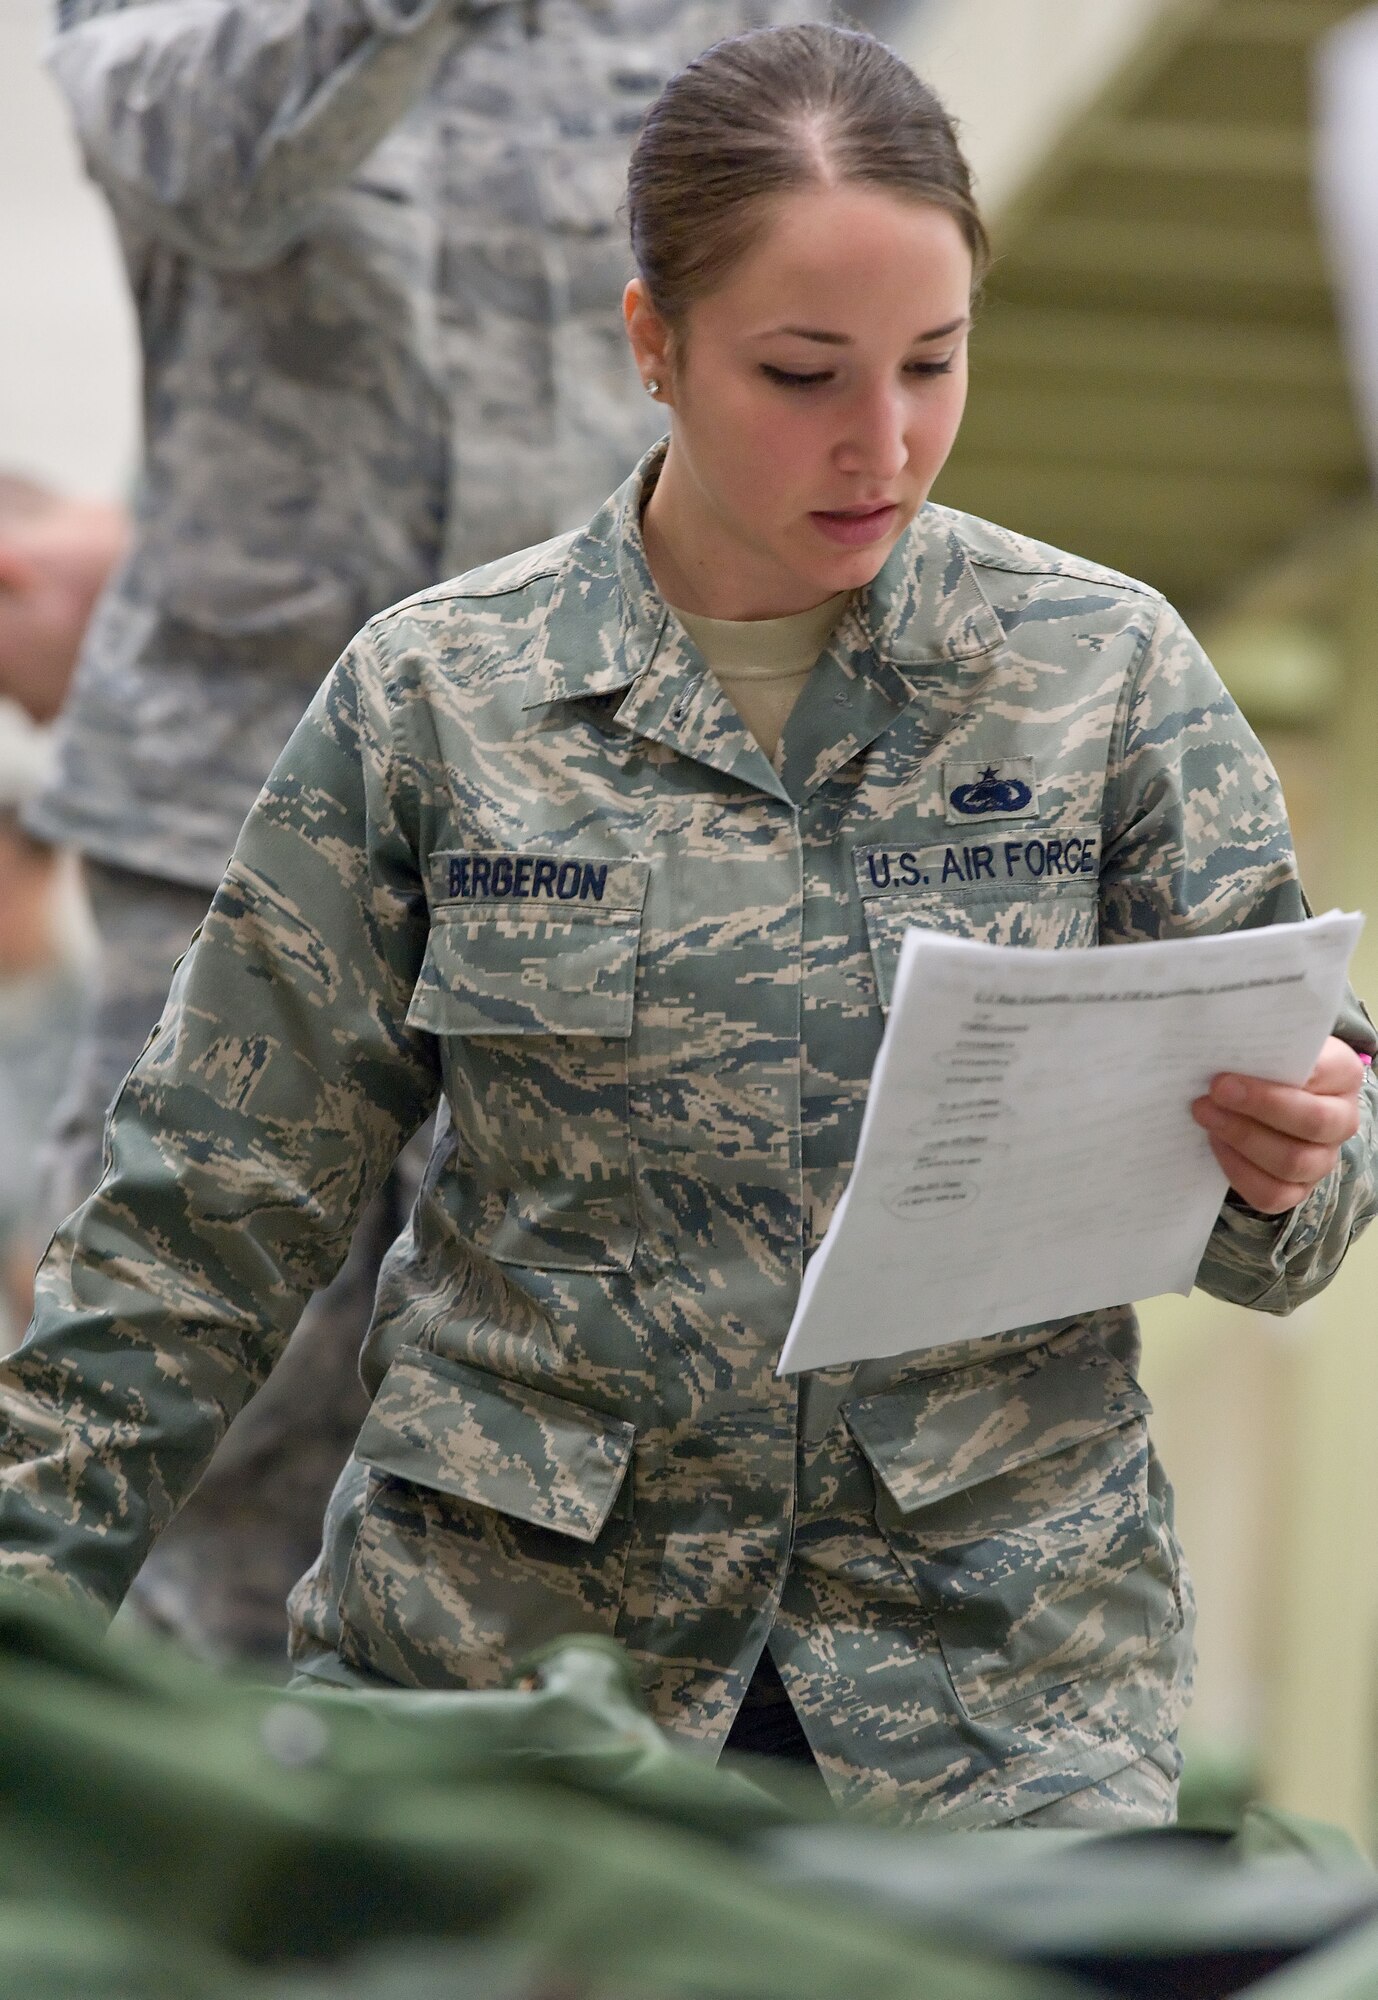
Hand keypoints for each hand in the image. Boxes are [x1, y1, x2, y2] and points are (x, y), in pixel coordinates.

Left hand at [1192, 1036, 1366, 1214]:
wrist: (1264, 1097)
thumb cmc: (1264, 1064)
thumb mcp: (1266, 1044)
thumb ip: (1254, 1038)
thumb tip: (1213, 1032)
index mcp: (1343, 1073)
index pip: (1322, 1075)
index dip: (1276, 1078)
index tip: (1227, 1074)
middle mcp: (1342, 1119)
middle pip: (1313, 1122)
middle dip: (1258, 1107)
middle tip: (1214, 1092)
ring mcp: (1323, 1158)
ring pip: (1292, 1161)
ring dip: (1242, 1138)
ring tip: (1206, 1115)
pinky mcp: (1299, 1189)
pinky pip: (1272, 1194)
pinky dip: (1238, 1170)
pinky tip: (1215, 1143)